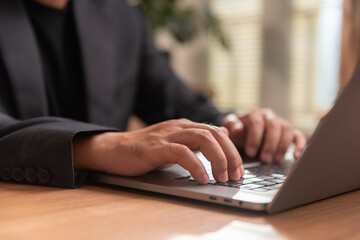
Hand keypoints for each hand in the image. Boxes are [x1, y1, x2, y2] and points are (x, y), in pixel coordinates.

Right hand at [73, 119, 244, 183]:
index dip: (232, 150)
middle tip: (235, 175)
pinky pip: (181, 152)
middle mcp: (178, 127)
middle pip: (214, 134)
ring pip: (202, 138)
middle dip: (230, 155)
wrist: (112, 149)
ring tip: (223, 177)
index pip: (217, 132)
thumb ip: (195, 142)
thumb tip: (221, 141)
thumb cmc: (143, 151)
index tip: (238, 169)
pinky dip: (196, 165)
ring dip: (218, 159)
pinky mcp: (155, 148)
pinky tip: (202, 178)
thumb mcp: (173, 144)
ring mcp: (166, 135)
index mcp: (184, 127)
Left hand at [222, 109, 305, 162]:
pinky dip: (299, 145)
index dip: (254, 138)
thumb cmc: (237, 130)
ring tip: (276, 160)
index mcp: (254, 113)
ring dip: (282, 146)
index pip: (256, 123)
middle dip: (269, 144)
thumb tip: (237, 130)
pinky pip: (298, 135)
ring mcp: (280, 122)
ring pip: (286, 129)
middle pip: (273, 126)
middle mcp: (269, 115)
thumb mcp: (229, 127)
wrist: (243, 130)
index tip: (250, 152)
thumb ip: (232, 126)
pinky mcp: (289, 132)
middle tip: (264, 159)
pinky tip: (296, 156)